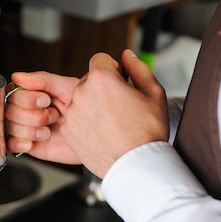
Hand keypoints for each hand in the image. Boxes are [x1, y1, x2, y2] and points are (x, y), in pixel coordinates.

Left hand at [5, 49, 168, 177]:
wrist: (136, 165)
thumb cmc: (147, 131)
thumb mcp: (153, 92)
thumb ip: (138, 68)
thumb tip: (126, 56)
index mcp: (101, 79)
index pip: (100, 60)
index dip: (113, 69)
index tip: (120, 81)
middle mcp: (81, 92)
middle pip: (89, 80)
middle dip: (102, 88)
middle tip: (119, 106)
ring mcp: (71, 113)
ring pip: (80, 99)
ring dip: (92, 105)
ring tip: (112, 122)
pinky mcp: (67, 130)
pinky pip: (75, 118)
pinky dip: (85, 122)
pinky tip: (102, 132)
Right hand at [5, 71, 81, 164]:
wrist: (100, 134)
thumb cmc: (89, 110)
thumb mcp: (68, 88)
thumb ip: (43, 80)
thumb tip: (18, 76)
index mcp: (34, 93)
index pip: (14, 92)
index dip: (28, 98)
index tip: (46, 100)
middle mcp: (27, 110)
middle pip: (9, 109)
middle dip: (32, 115)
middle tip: (52, 116)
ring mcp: (26, 128)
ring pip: (9, 126)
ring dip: (30, 129)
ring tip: (48, 131)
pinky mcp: (29, 145)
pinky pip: (10, 144)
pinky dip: (21, 142)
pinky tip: (38, 140)